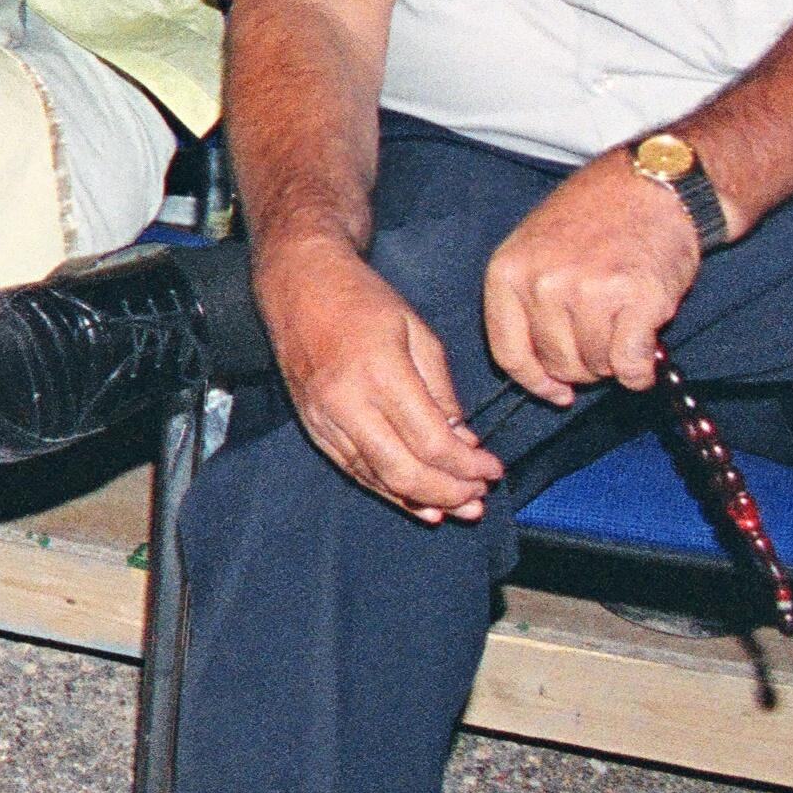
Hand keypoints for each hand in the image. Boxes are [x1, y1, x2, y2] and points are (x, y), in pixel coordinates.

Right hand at [254, 237, 501, 519]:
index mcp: (380, 372)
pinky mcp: (311, 424)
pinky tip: (415, 500)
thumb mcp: (418, 332)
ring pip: (376, 477)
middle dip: (448, 493)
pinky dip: (386, 489)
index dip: (468, 466)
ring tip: (456, 508)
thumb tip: (461, 440)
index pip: (432, 441)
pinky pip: (352, 469)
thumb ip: (441, 390)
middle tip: (478, 498)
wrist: (298, 283)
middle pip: (403, 470)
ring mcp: (323, 416)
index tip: (493, 470)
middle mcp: (346, 401)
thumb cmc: (362, 299)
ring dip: (420, 500)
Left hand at [480, 157, 699, 408]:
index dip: (536, 382)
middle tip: (603, 337)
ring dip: (614, 361)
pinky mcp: (637, 301)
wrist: (651, 187)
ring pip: (596, 368)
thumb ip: (527, 304)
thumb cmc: (594, 221)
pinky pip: (631, 366)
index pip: (509, 353)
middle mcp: (543, 283)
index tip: (556, 392)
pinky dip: (642, 370)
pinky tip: (646, 347)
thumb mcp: (535, 248)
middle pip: (557, 365)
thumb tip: (541, 378)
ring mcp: (589, 292)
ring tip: (624, 324)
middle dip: (582, 366)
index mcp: (508, 271)